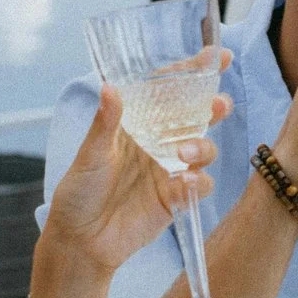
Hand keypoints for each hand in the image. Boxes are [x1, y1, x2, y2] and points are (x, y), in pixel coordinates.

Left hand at [42, 71, 230, 276]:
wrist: (81, 240)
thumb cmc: (78, 193)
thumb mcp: (89, 155)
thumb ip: (105, 124)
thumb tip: (109, 88)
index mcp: (137, 124)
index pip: (169, 91)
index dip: (194, 72)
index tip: (218, 57)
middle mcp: (158, 142)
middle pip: (196, 116)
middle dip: (214, 106)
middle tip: (219, 104)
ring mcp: (170, 169)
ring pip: (204, 148)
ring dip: (203, 146)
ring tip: (185, 154)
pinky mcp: (176, 197)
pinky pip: (200, 185)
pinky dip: (197, 182)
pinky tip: (184, 183)